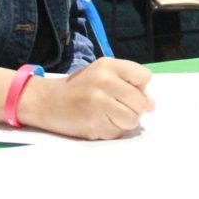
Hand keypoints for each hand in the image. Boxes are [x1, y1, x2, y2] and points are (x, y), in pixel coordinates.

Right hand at [19, 58, 154, 138]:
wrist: (47, 101)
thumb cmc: (81, 85)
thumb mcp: (102, 70)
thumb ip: (128, 80)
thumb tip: (151, 103)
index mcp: (108, 65)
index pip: (144, 77)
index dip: (141, 86)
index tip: (131, 90)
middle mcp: (103, 82)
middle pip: (142, 102)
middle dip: (137, 108)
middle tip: (123, 106)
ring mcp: (98, 104)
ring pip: (133, 120)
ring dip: (126, 121)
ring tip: (112, 115)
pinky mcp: (93, 125)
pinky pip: (117, 132)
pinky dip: (112, 130)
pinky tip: (99, 122)